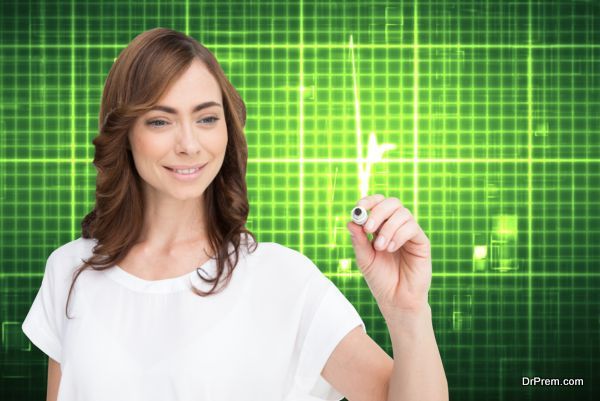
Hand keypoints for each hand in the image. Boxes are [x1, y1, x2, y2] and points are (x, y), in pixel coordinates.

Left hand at [346, 194, 431, 314]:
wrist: (396, 299)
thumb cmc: (380, 279)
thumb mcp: (364, 258)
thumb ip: (358, 240)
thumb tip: (350, 221)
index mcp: (381, 227)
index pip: (377, 203)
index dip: (368, 202)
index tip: (358, 209)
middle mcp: (396, 226)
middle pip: (392, 203)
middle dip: (378, 212)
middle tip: (369, 229)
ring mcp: (409, 233)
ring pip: (402, 213)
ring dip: (388, 228)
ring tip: (380, 247)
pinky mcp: (421, 242)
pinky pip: (412, 227)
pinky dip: (398, 235)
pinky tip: (390, 249)